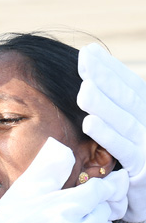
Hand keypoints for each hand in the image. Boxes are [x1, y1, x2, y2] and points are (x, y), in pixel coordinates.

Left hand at [78, 43, 145, 222]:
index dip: (111, 68)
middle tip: (84, 59)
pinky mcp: (144, 170)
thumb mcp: (133, 134)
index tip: (89, 52)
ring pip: (124, 120)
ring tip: (83, 89)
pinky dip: (107, 135)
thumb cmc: (141, 165)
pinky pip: (123, 150)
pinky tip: (89, 122)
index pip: (131, 86)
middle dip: (105, 77)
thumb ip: (120, 109)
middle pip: (127, 98)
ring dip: (104, 104)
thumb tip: (94, 81)